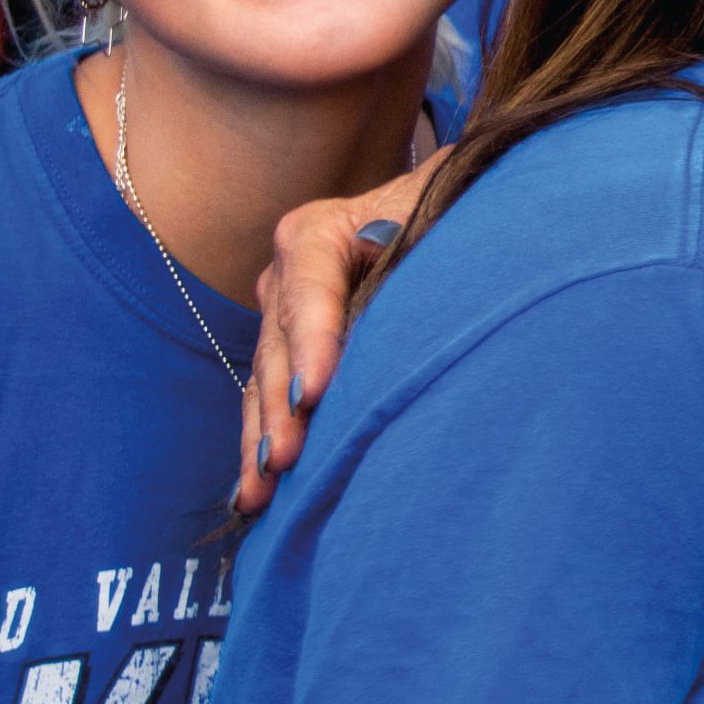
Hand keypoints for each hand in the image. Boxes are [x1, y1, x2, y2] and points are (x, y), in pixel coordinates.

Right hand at [237, 176, 423, 513]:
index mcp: (319, 232)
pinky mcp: (286, 354)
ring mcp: (280, 316)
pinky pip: (268, 402)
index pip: (309, 289)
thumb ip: (425, 250)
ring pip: (264, 383)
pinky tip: (255, 495)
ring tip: (260, 491)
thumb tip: (436, 310)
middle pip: (279, 345)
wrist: (438, 209)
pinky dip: (263, 445)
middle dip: (281, 407)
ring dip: (262, 439)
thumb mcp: (440, 215)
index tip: (315, 394)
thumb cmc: (448, 209)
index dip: (312, 343)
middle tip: (285, 460)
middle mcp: (287, 274)